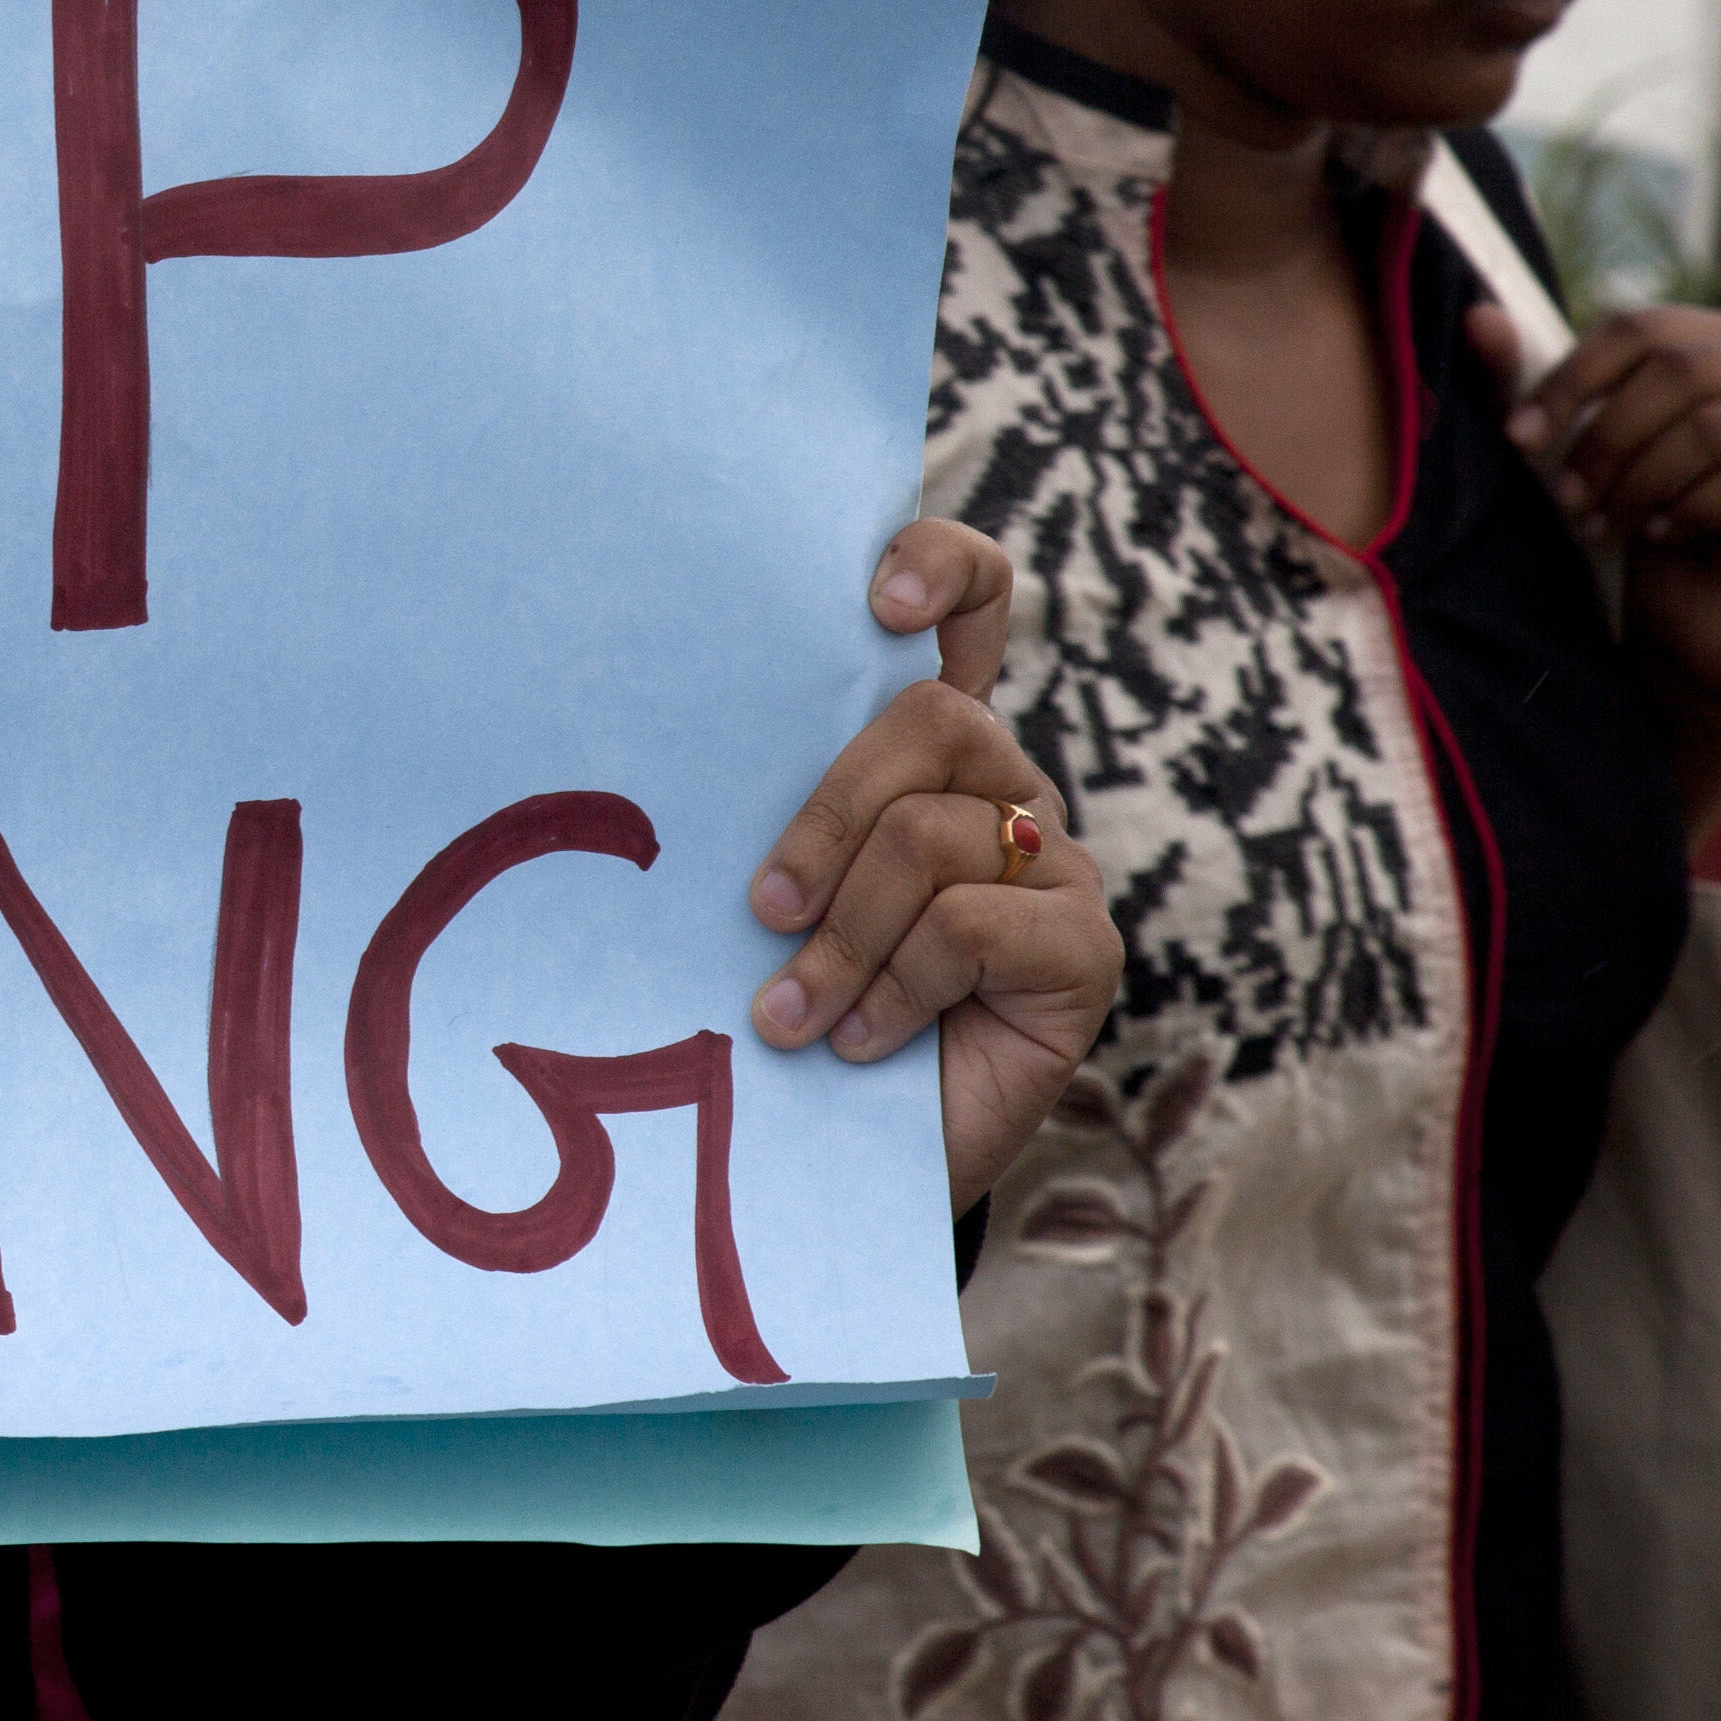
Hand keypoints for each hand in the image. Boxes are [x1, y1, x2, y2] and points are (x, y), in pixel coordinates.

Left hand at [746, 519, 1123, 1205]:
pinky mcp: (1083, 947)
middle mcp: (1000, 785)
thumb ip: (752, 805)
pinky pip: (972, 927)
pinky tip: (856, 1042)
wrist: (843, 1151)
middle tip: (762, 908)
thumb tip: (637, 744)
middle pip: (935, 720)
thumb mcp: (761, 890)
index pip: (971, 603)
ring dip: (842, 935)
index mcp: (922, 749)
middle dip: (826, 816)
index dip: (941, 569)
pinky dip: (893, 988)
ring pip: (934, 838)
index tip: (877, 603)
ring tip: (789, 1012)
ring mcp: (1054, 862)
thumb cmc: (786, 1002)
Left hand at [1479, 298, 1720, 797]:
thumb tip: (1477, 317)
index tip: (1518, 436)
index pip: (1642, 329)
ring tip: (1604, 526)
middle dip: (1603, 438)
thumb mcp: (1592, 453)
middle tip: (1566, 497)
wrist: (1712, 623)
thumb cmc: (1649, 524)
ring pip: (1709, 424)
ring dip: (1638, 482)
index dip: (1569, 377)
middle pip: (1676, 367)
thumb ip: (1545, 389)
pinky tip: (1663, 536)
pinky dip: (1690, 508)